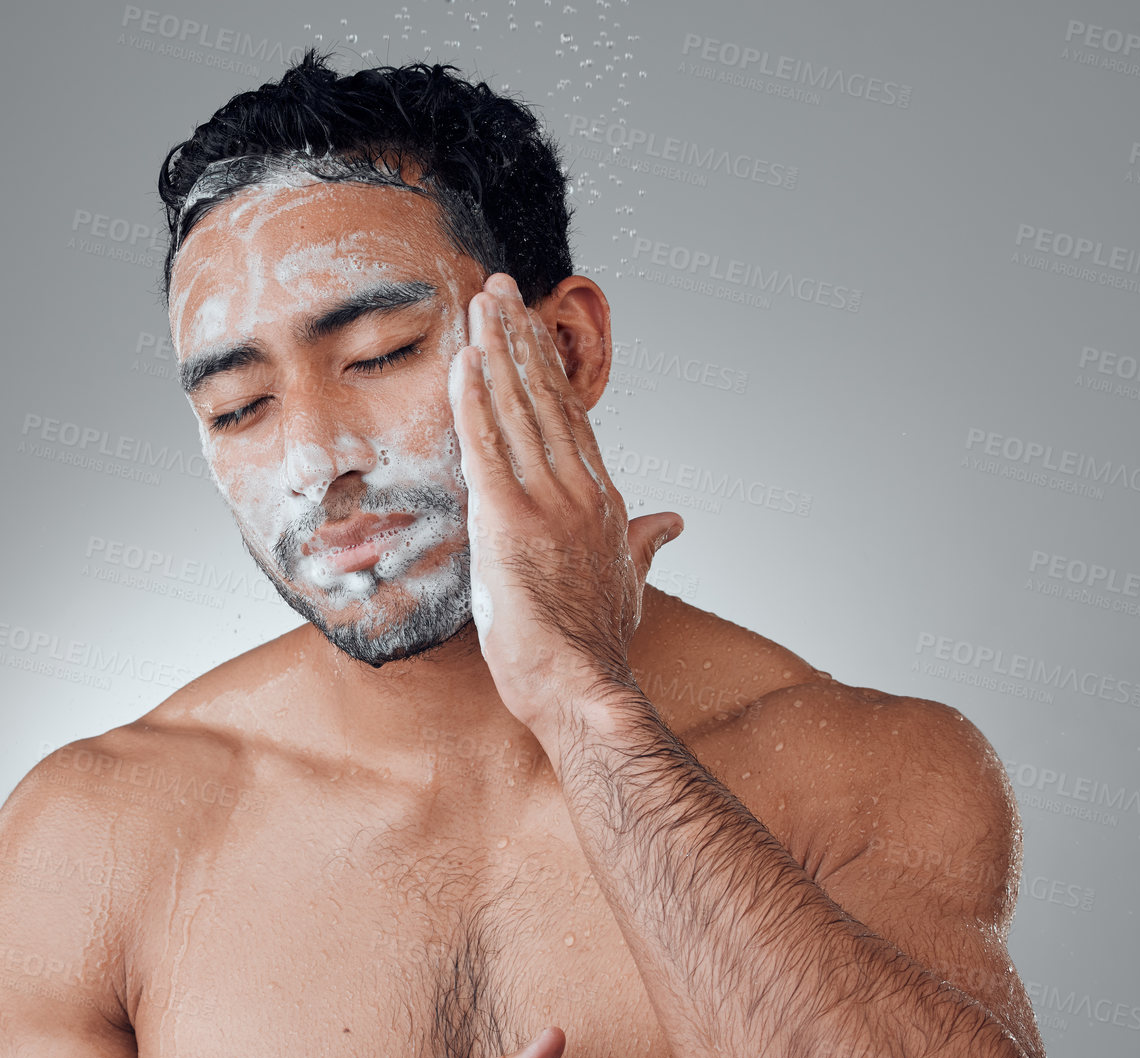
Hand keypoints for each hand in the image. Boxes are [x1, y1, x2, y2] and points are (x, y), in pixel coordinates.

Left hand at [448, 272, 684, 742]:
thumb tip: (674, 520)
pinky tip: (464, 360)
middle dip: (518, 338)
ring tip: (479, 303)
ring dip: (496, 351)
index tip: (528, 328)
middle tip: (497, 288)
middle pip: (544, 398)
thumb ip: (646, 542)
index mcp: (602, 500)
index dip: (545, 369)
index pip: (569, 418)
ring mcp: (546, 502)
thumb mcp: (628, 582)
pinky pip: (486, 447)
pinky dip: (474, 401)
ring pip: (517, 410)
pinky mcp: (508, 521)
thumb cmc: (595, 645)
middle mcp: (579, 490)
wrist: (581, 686)